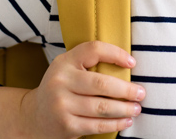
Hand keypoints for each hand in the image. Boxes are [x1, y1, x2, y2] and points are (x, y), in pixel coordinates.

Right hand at [0, 41, 144, 138]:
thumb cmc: (61, 88)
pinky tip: (125, 121)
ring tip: (136, 108)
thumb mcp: (67, 69)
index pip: (93, 50)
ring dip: (124, 108)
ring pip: (102, 106)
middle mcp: (61, 81)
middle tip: (141, 93)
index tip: (132, 62)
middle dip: (126, 89)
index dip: (116, 53)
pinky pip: (97, 125)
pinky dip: (115, 124)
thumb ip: (88, 63)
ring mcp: (62, 104)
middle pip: (102, 83)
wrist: (34, 116)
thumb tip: (127, 63)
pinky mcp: (66, 125)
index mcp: (64, 62)